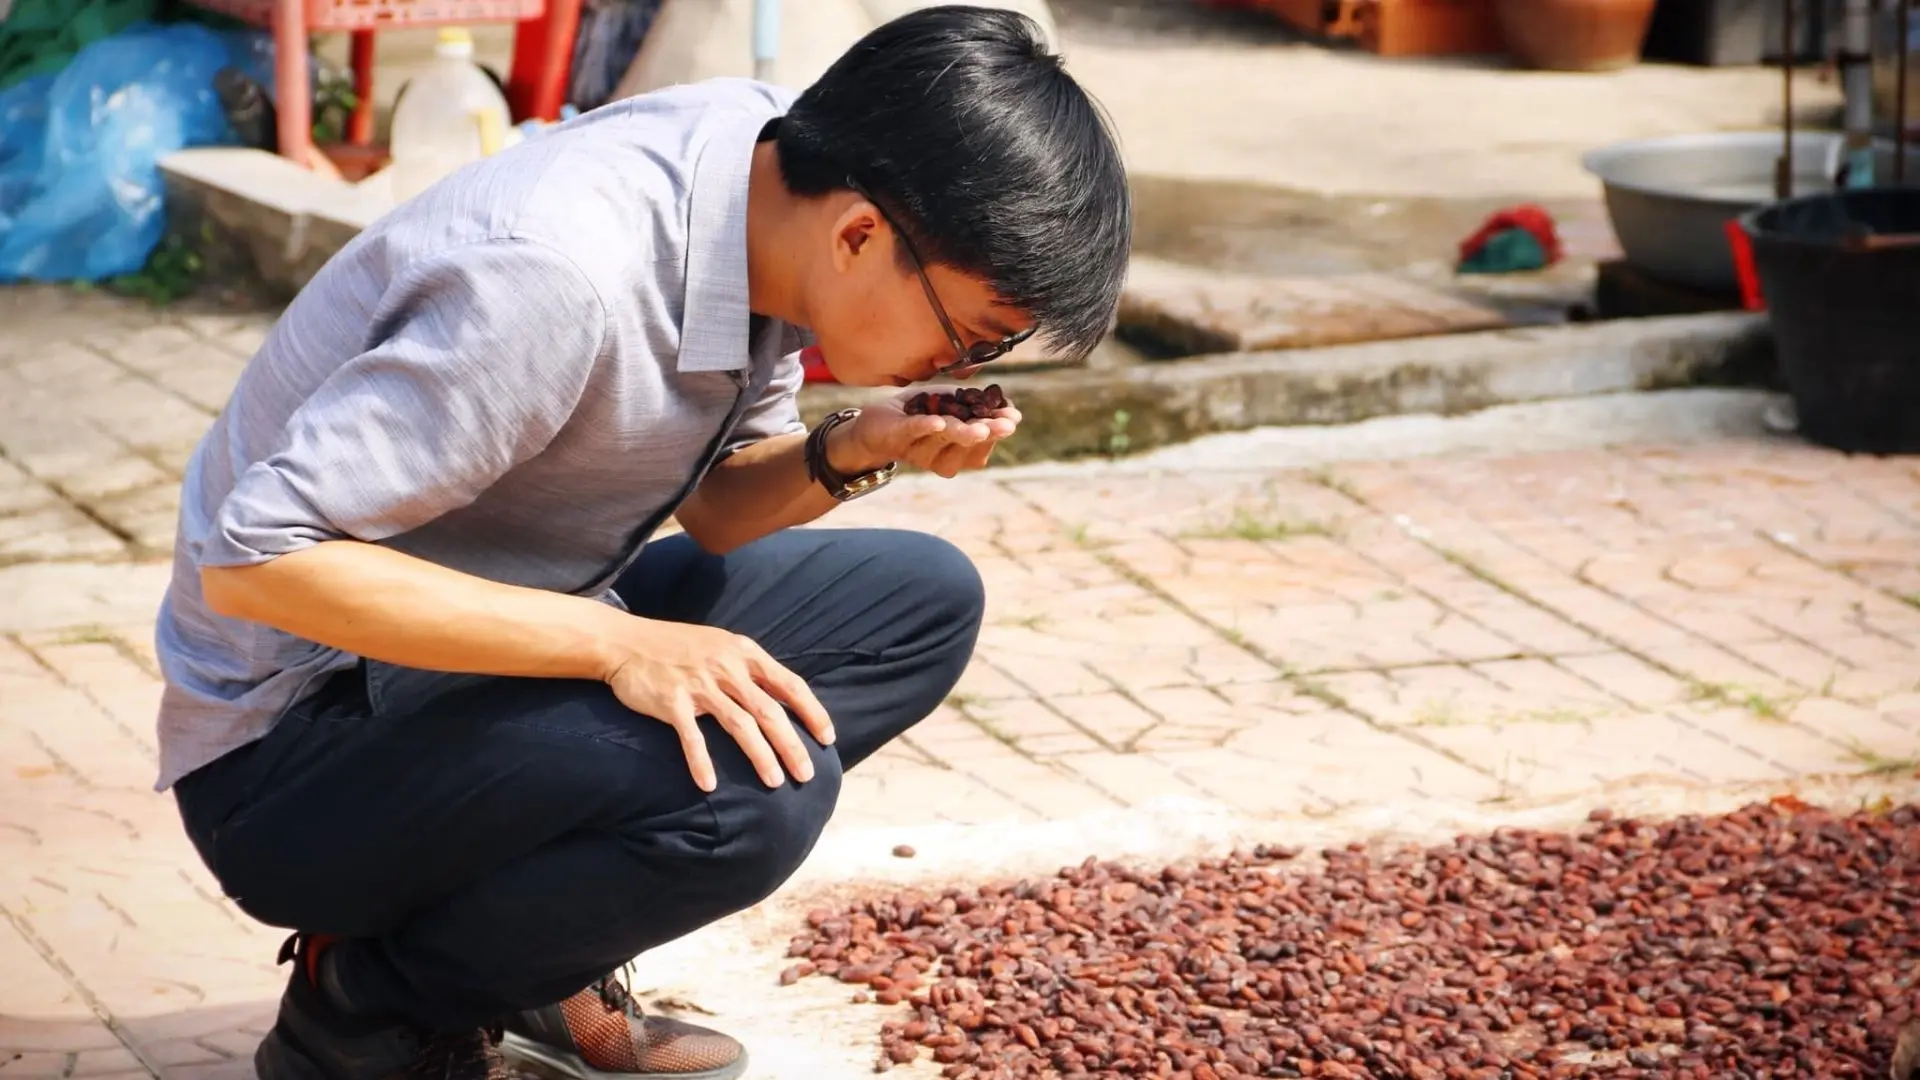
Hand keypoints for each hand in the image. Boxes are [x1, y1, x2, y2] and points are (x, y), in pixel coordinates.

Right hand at [601, 618, 833, 791]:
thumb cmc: (678, 647)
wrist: (626, 642)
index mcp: (744, 654)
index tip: (827, 738)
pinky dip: (701, 762)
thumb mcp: (722, 646)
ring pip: (740, 725)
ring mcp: (700, 685)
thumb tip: (781, 697)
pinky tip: (709, 785)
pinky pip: (692, 737)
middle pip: (770, 711)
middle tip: (807, 774)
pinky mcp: (672, 701)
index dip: (812, 712)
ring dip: (760, 756)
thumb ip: (750, 669)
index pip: (790, 684)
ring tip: (775, 782)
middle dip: (792, 745)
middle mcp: (727, 668)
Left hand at [835, 386, 1021, 478]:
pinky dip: (925, 428)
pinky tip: (938, 422)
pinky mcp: (897, 436)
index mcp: (955, 451)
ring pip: (943, 441)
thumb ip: (978, 407)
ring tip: (976, 426)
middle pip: (966, 448)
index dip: (997, 432)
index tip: (1013, 418)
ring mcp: (918, 449)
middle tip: (1004, 426)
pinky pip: (913, 431)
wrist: (872, 426)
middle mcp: (939, 458)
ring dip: (959, 432)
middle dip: (986, 435)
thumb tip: (1011, 410)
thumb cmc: (918, 413)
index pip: (981, 446)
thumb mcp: (951, 405)